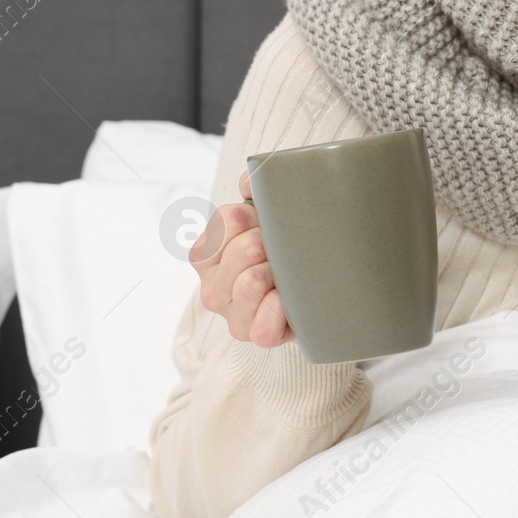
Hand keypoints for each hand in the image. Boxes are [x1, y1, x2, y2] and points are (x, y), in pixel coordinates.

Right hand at [188, 167, 295, 347]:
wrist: (312, 293)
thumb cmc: (281, 250)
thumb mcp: (266, 216)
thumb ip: (256, 188)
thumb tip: (252, 180)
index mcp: (206, 254)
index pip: (227, 220)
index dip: (255, 217)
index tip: (267, 223)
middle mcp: (211, 287)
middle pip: (244, 249)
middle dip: (272, 245)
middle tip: (284, 250)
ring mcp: (232, 315)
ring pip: (250, 282)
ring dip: (279, 273)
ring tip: (289, 273)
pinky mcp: (254, 336)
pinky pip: (264, 324)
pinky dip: (281, 310)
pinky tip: (289, 301)